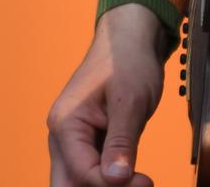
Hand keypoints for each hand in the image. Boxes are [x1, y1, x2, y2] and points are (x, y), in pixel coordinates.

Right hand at [47, 4, 166, 186]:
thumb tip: (115, 178)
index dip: (115, 185)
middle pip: (67, 185)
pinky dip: (108, 178)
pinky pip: (91, 169)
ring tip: (138, 181)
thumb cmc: (128, 60)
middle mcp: (62, 136)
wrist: (129, 38)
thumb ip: (121, 141)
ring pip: (78, 181)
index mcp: (65, 124)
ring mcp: (72, 140)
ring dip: (104, 185)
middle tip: (137, 185)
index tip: (147, 182)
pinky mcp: (87, 141)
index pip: (83, 173)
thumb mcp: (130, 101)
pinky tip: (132, 178)